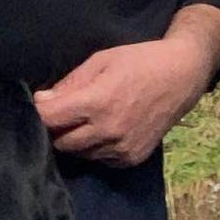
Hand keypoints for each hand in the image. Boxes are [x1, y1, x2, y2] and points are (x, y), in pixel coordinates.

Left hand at [33, 12, 219, 168]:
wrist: (181, 76)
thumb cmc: (139, 60)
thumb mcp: (102, 59)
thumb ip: (71, 83)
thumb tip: (42, 100)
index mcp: (98, 102)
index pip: (52, 119)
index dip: (39, 112)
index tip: (38, 104)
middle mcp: (108, 131)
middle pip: (61, 142)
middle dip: (55, 127)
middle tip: (62, 111)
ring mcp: (121, 149)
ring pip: (80, 154)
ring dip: (75, 138)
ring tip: (85, 117)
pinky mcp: (131, 158)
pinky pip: (100, 159)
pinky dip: (95, 147)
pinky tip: (104, 127)